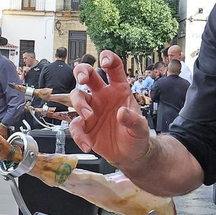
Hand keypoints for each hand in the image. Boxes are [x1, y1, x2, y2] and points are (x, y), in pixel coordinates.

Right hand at [68, 51, 151, 167]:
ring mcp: (91, 109)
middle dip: (82, 72)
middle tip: (83, 79)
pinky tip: (87, 144)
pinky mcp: (84, 126)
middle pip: (88, 75)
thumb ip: (133, 120)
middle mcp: (102, 96)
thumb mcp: (141, 129)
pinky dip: (78, 135)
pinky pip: (75, 126)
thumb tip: (122, 113)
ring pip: (77, 96)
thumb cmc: (136, 136)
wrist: (130, 155)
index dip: (108, 59)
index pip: (114, 68)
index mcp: (119, 90)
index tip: (104, 61)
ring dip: (79, 104)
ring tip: (88, 117)